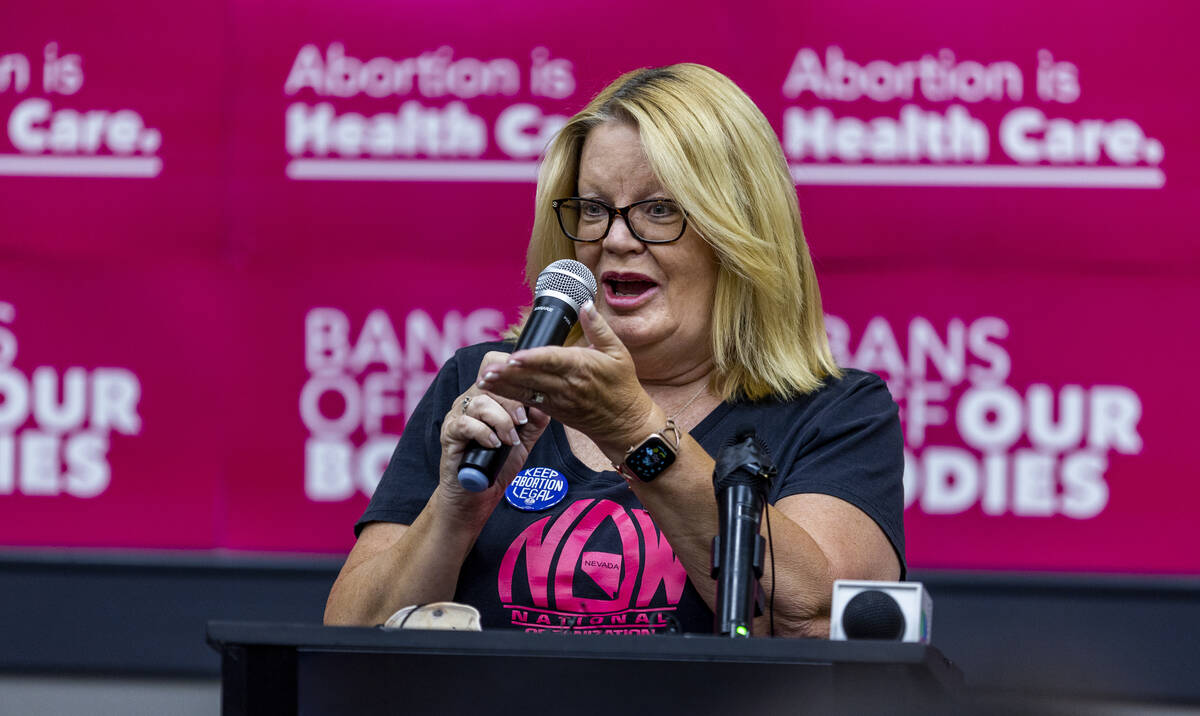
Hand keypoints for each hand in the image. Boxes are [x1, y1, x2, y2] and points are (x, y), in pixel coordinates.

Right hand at [437, 351, 550, 517]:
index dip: (513, 372)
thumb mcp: (523, 441)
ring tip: (510, 439)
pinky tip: (494, 444)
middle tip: (523, 421)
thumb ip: (534, 421)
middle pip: (492, 382)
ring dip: (501, 420)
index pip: (495, 366)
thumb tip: (548, 404)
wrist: (476, 496)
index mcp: (488, 397)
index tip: (532, 391)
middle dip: (513, 402)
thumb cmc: (497, 465)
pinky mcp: (449, 434)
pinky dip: (484, 433)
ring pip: (481, 402)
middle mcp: (471, 400)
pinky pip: (466, 423)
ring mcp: (458, 416)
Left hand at [477, 302, 660, 460]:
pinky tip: (493, 389)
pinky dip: (510, 395)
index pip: (553, 361)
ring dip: (504, 386)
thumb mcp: (618, 352)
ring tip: (484, 379)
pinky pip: (528, 401)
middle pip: (534, 378)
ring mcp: (558, 400)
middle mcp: (568, 385)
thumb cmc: (622, 385)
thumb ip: (598, 327)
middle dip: (509, 374)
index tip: (514, 357)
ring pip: (527, 391)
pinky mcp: (553, 410)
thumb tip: (585, 304)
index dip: (532, 359)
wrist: (623, 423)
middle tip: (488, 368)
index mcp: (583, 367)